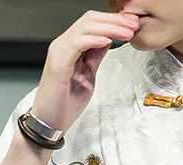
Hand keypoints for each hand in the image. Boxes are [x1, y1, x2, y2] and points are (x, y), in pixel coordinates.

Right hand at [31, 9, 140, 131]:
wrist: (49, 125)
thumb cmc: (63, 105)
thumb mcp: (87, 77)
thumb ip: (95, 58)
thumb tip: (107, 42)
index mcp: (69, 48)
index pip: (92, 24)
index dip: (113, 21)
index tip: (132, 25)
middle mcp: (62, 46)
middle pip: (89, 20)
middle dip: (114, 20)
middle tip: (133, 24)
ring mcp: (59, 53)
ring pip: (84, 27)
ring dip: (109, 27)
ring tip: (126, 32)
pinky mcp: (58, 65)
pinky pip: (76, 44)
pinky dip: (93, 40)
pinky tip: (108, 40)